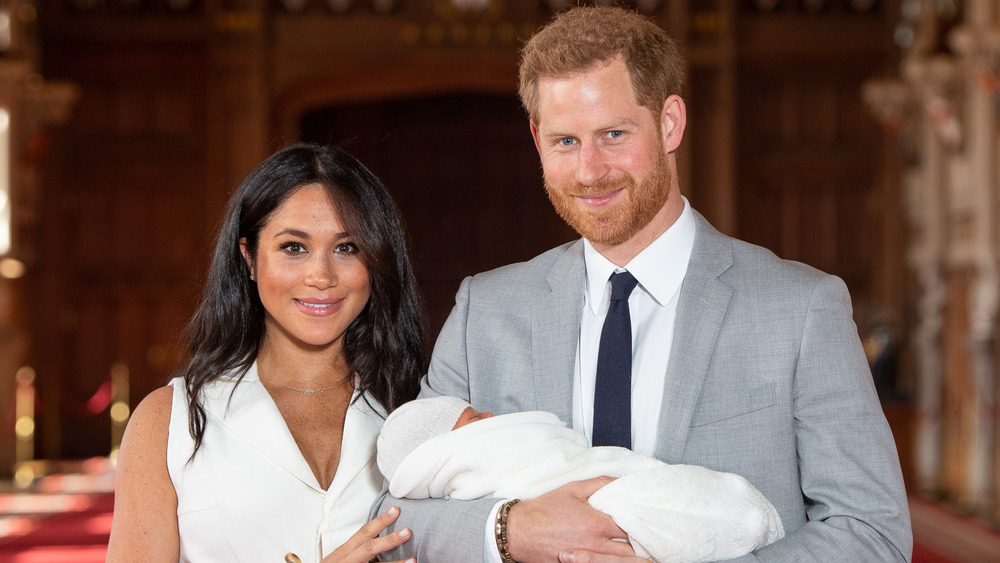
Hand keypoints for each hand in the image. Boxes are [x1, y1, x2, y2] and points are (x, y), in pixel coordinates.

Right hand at [320, 506, 413, 562]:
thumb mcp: (339, 557)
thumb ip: (357, 549)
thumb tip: (379, 539)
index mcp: (343, 552)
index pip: (363, 533)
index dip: (379, 521)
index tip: (395, 511)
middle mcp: (346, 560)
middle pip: (368, 548)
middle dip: (389, 540)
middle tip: (408, 532)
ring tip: (413, 560)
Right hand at [506, 476, 633, 562]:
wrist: (519, 532)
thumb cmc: (544, 510)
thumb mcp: (572, 489)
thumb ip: (600, 483)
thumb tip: (621, 481)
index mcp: (596, 524)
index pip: (631, 527)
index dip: (640, 523)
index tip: (644, 519)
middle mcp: (595, 544)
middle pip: (630, 551)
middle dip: (639, 544)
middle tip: (644, 538)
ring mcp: (587, 559)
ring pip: (618, 562)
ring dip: (629, 557)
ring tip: (636, 551)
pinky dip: (610, 562)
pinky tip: (614, 557)